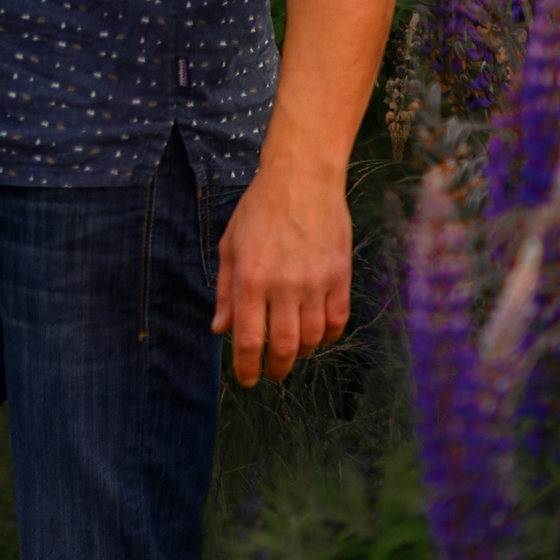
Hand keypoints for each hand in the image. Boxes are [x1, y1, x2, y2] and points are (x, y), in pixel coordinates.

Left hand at [211, 161, 351, 385]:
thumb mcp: (230, 247)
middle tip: (271, 374)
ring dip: (301, 353)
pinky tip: (316, 334)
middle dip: (276, 369)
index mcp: (251, 279)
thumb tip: (219, 329)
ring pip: (313, 339)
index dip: (246, 367)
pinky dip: (327, 336)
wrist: (302, 180)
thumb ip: (226, 291)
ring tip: (291, 351)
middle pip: (285, 347)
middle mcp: (284, 287)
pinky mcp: (340, 278)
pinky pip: (337, 321)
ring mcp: (316, 284)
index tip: (246, 380)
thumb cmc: (258, 211)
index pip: (249, 339)